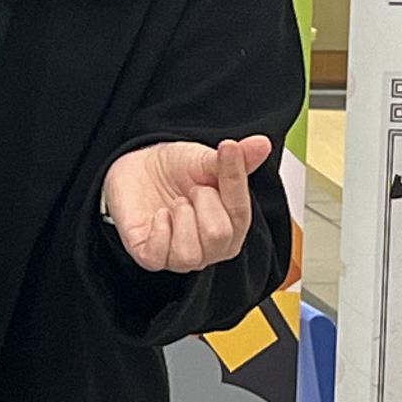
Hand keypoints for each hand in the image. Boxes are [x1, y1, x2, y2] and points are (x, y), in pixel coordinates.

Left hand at [102, 132, 273, 275]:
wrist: (139, 166)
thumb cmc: (177, 169)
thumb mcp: (208, 159)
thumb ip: (238, 159)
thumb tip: (262, 145)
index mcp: (233, 227)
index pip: (241, 212)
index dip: (234, 179)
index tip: (227, 148)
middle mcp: (211, 249)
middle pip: (218, 236)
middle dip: (203, 200)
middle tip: (192, 188)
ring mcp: (180, 257)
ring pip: (190, 253)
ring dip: (181, 216)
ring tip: (176, 202)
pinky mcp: (150, 257)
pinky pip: (158, 255)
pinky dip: (158, 229)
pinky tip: (160, 214)